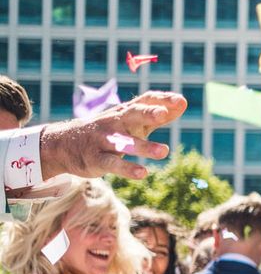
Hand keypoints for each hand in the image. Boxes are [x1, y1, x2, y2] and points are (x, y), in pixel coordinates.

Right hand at [39, 91, 186, 180]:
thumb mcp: (131, 121)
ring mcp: (105, 141)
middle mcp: (116, 123)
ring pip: (125, 142)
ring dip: (144, 146)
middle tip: (163, 114)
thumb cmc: (108, 130)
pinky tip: (143, 173)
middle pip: (132, 115)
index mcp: (126, 112)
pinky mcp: (97, 159)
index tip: (181, 101)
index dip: (162, 100)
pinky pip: (113, 164)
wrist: (64, 144)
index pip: (144, 101)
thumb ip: (156, 114)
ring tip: (164, 151)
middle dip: (147, 114)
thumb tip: (183, 103)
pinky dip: (127, 169)